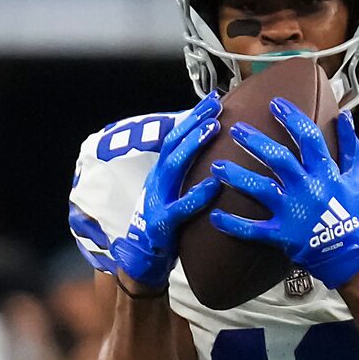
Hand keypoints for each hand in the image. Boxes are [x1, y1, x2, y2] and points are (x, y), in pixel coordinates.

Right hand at [110, 95, 220, 292]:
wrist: (141, 259)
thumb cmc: (166, 225)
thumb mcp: (174, 194)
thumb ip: (186, 175)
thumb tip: (206, 153)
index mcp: (161, 174)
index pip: (177, 138)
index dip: (193, 118)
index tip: (214, 100)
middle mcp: (157, 181)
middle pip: (175, 144)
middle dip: (194, 121)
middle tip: (217, 104)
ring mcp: (158, 200)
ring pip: (175, 167)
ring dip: (194, 145)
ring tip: (214, 128)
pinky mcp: (163, 224)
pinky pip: (181, 208)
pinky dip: (197, 196)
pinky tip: (214, 185)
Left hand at [210, 98, 358, 289]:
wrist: (348, 256)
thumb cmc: (351, 216)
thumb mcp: (356, 180)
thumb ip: (350, 147)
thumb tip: (345, 117)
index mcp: (326, 174)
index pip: (309, 138)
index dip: (292, 118)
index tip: (275, 104)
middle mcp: (308, 189)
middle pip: (279, 158)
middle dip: (256, 141)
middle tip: (236, 130)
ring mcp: (294, 212)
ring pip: (261, 189)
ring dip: (237, 176)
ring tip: (217, 166)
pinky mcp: (283, 235)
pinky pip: (254, 229)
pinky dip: (234, 224)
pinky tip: (215, 216)